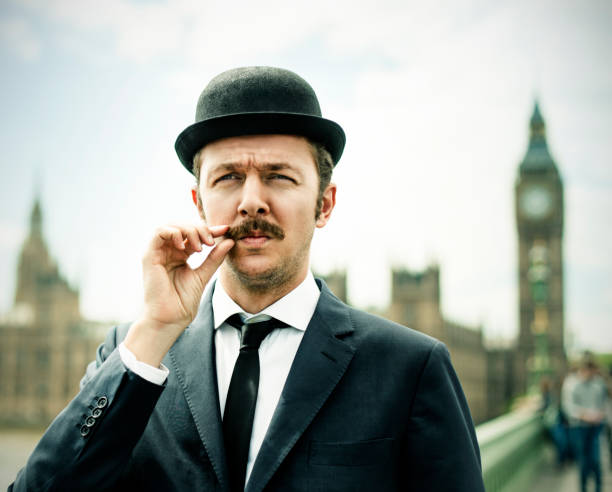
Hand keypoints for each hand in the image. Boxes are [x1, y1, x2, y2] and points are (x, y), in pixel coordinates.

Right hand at [125, 223, 233, 365]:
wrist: (172, 317)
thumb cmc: (184, 301)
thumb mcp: (204, 274)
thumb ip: (215, 258)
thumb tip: (229, 241)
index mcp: (180, 255)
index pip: (194, 234)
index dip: (210, 229)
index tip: (226, 230)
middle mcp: (168, 251)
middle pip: (183, 226)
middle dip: (199, 229)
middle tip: (210, 242)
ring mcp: (158, 252)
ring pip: (171, 225)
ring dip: (188, 230)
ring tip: (199, 247)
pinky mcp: (149, 255)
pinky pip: (159, 232)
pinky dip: (174, 233)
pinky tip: (184, 245)